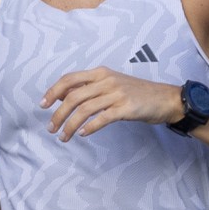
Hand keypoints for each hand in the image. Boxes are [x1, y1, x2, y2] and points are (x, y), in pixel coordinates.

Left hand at [42, 69, 181, 140]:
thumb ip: (90, 88)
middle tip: (51, 128)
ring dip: (71, 125)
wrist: (165, 98)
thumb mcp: (112, 85)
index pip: (69, 79)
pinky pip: (102, 118)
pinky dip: (89, 127)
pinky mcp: (126, 108)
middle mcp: (106, 80)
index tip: (43, 105)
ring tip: (64, 137)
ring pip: (84, 109)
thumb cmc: (137, 94)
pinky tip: (83, 135)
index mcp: (100, 73)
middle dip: (58, 114)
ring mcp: (116, 94)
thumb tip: (65, 97)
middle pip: (73, 96)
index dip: (53, 92)